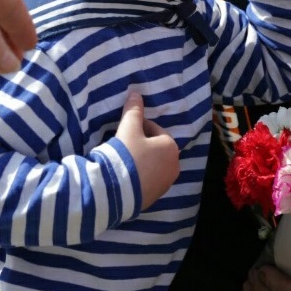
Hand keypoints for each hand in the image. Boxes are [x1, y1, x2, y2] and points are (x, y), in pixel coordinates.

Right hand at [114, 91, 178, 210]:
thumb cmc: (126, 155)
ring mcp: (165, 184)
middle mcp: (174, 166)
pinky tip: (125, 174)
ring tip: (123, 160)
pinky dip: (139, 175)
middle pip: (155, 148)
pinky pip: (148, 180)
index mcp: (171, 147)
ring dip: (141, 160)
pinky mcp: (155, 197)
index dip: (138, 127)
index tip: (125, 130)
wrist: (116, 191)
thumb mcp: (128, 129)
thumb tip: (136, 93)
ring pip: (153, 165)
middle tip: (123, 144)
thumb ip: (133, 111)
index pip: (154, 130)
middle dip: (142, 144)